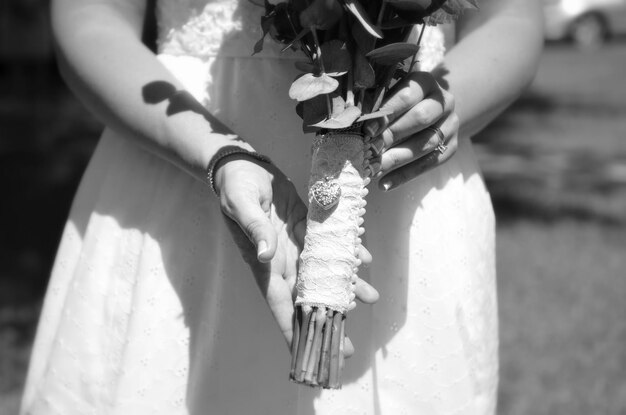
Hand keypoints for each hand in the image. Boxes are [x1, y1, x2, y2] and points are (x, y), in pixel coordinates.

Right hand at [215, 157, 378, 354]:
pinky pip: (329, 246)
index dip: (295, 333)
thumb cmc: (234, 186)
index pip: (281, 306)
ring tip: (371, 297)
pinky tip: (363, 257)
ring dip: (346, 288)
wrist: (242, 165)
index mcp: (265, 264)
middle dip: (327, 323)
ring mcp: (296, 246)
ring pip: (324, 275)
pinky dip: (347, 252)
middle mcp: (283, 261)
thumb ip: (255, 229)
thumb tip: (266, 256)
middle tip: (346, 346)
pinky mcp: (306, 228)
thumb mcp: (241, 204)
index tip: (309, 358)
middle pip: (307, 299)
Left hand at [363, 71, 458, 190]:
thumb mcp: (391, 94)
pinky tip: (385, 184)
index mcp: (426, 83)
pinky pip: (430, 164)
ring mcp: (451, 125)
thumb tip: (352, 121)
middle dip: (392, 136)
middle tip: (369, 150)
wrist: (433, 110)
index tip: (367, 130)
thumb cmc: (401, 102)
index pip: (407, 96)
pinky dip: (405, 175)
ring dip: (396, 158)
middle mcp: (444, 102)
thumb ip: (377, 103)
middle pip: (420, 119)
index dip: (387, 113)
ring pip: (425, 144)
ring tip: (373, 169)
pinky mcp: (451, 146)